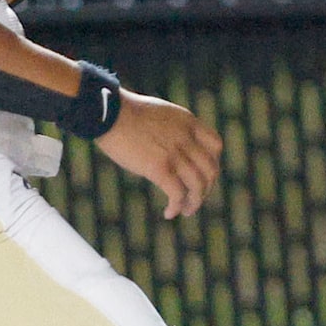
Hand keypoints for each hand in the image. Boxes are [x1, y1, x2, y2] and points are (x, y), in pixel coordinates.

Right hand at [96, 91, 223, 217]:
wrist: (110, 113)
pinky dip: (176, 206)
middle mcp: (186, 137)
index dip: (213, 163)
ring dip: (194, 203)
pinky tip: (169, 213)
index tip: (202, 175)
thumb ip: (172, 129)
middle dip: (206, 188)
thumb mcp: (160, 114)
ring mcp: (174, 152)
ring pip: (197, 185)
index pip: (215, 145)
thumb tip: (170, 148)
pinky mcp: (159, 167)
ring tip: (185, 211)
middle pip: (211, 169)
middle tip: (194, 199)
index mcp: (188, 122)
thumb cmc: (125, 113)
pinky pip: (177, 193)